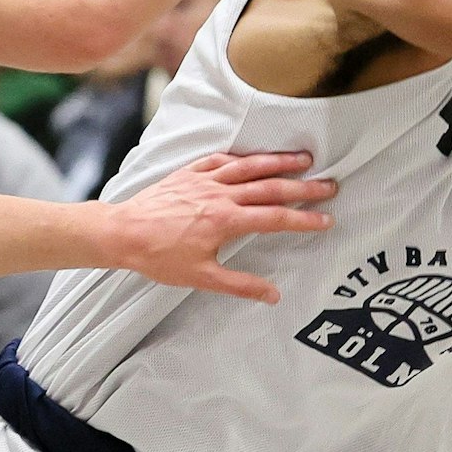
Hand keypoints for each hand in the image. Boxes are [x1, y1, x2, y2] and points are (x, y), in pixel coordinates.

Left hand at [105, 152, 335, 303]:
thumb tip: (273, 295)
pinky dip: (240, 157)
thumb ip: (240, 285)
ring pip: (249, 166)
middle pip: (270, 187)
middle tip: (330, 185)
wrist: (121, 232)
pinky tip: (252, 158)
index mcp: (226, 220)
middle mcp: (220, 195)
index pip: (275, 218)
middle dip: (303, 187)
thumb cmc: (159, 258)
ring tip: (304, 158)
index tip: (326, 220)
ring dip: (278, 161)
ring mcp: (204, 180)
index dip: (304, 219)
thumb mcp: (201, 277)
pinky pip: (220, 159)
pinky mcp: (189, 173)